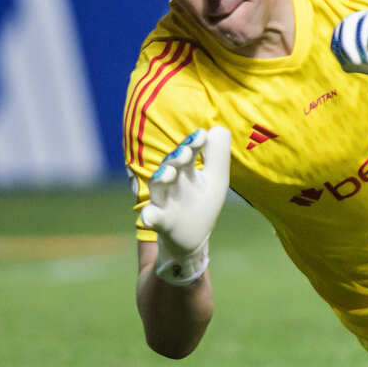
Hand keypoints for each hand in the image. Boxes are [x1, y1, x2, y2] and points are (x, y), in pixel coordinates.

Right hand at [141, 126, 230, 284]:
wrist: (192, 238)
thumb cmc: (202, 204)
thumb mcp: (216, 180)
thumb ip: (218, 156)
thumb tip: (218, 128)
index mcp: (187, 171)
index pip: (188, 152)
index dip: (193, 144)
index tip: (202, 135)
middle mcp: (173, 183)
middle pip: (171, 166)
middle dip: (177, 158)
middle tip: (185, 152)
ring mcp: (165, 202)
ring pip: (159, 188)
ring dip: (161, 178)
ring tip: (167, 172)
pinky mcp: (162, 223)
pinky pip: (154, 218)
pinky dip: (150, 216)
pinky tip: (149, 216)